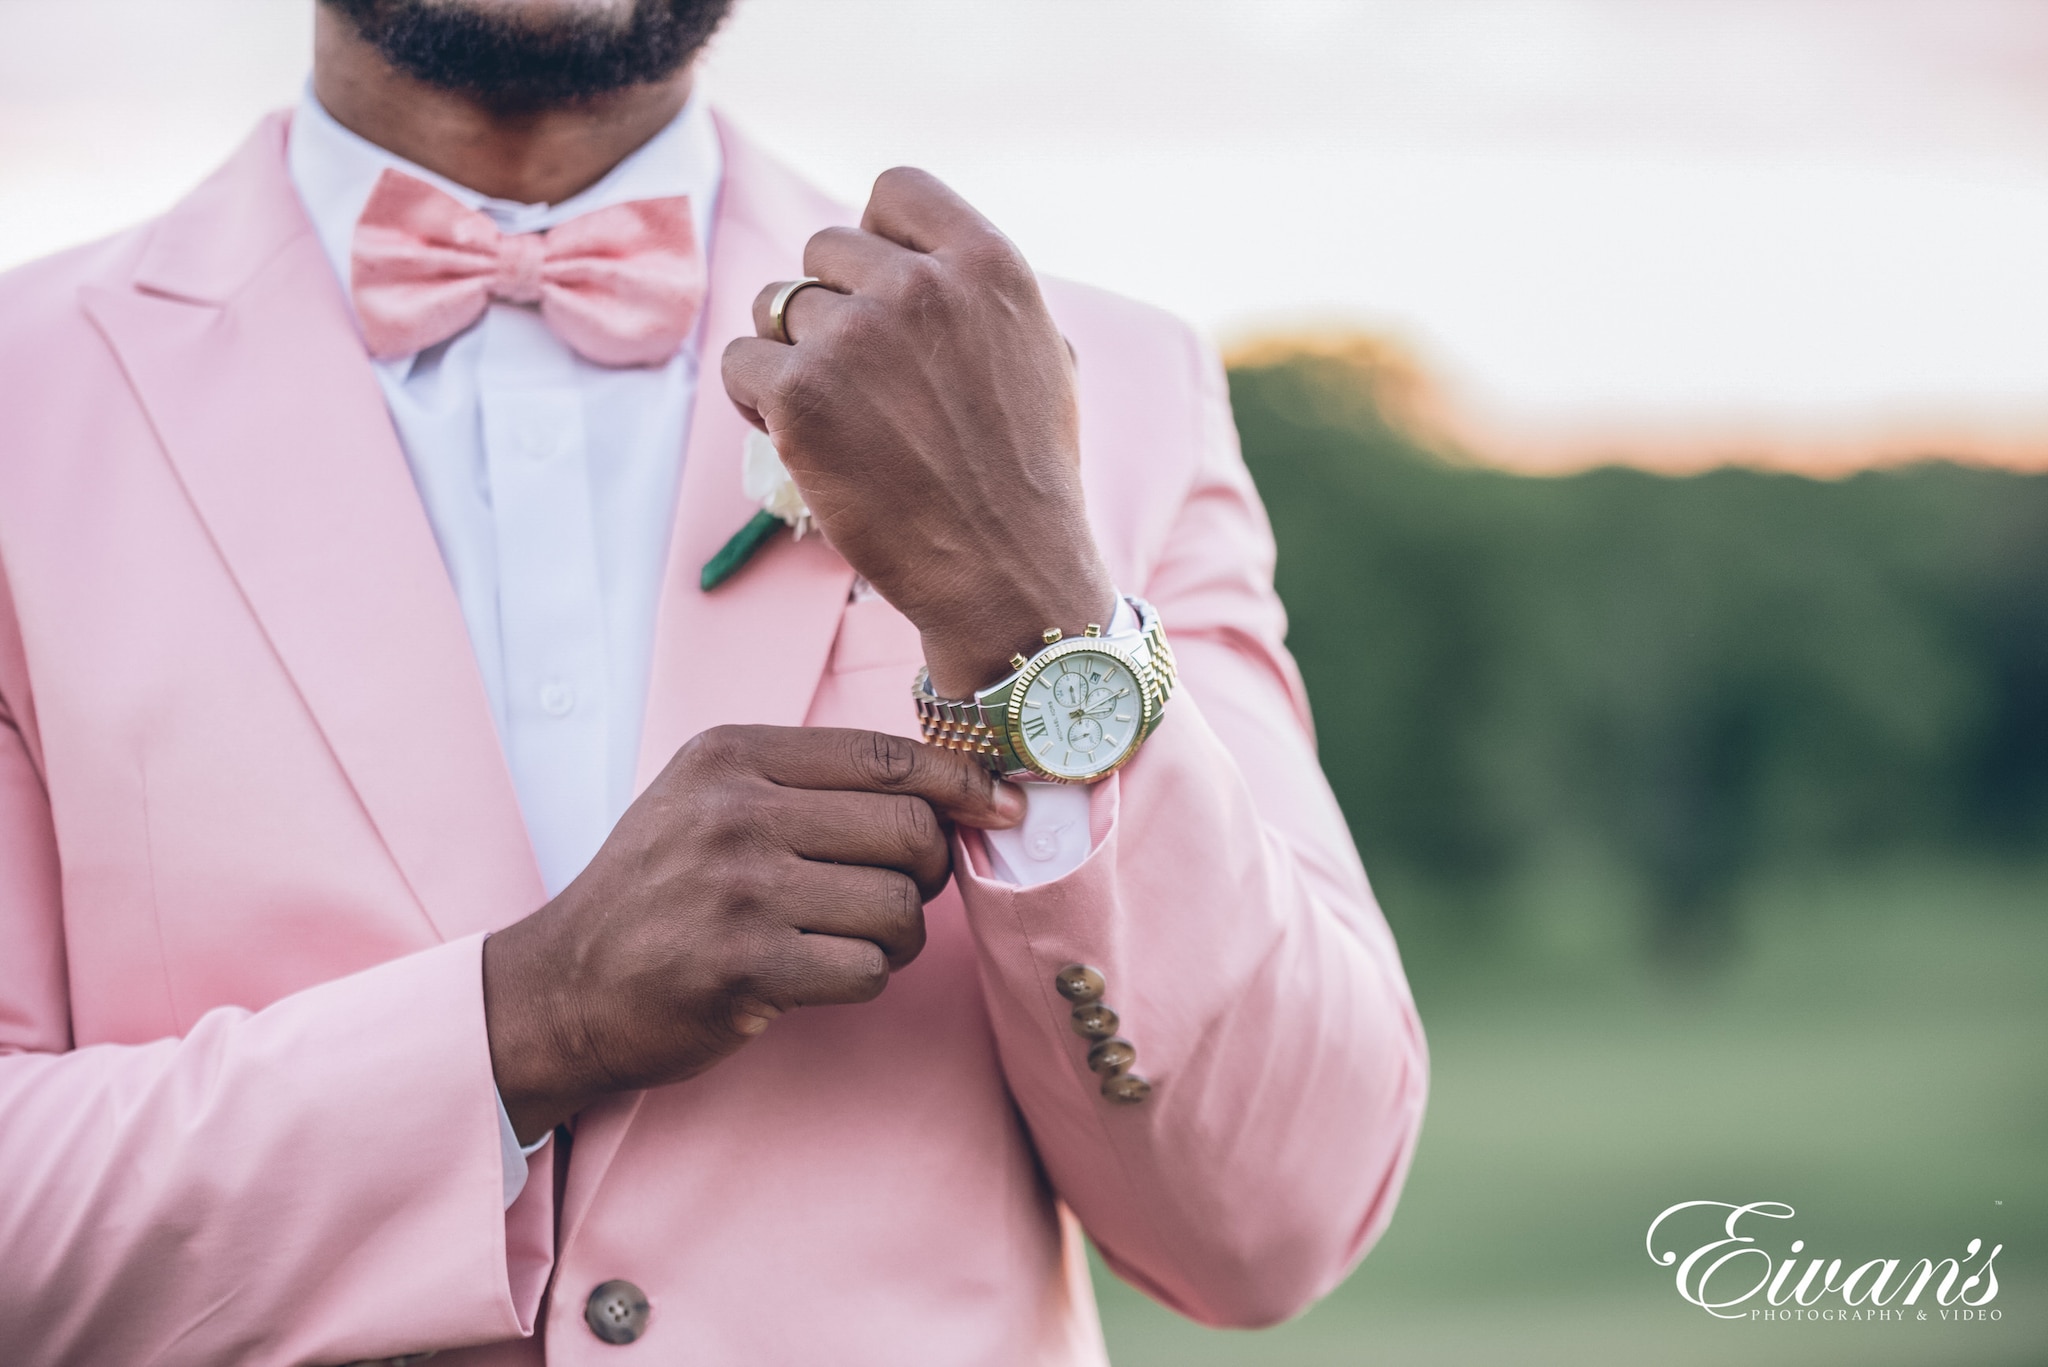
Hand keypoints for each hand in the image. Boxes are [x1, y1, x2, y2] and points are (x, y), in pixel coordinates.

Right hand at [482, 725, 1024, 1142]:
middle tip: (900, 890)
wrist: (564, 988)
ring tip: (849, 938)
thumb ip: (813, 784)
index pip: (884, 755)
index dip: (960, 781)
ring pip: (899, 904)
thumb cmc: (658, 893)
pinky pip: (869, 968)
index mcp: (730, 755)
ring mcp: (737, 890)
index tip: (999, 806)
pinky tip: (820, 974)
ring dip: (898, 933)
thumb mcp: (711, 802)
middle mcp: (733, 812)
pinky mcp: (744, 968)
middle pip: (908, 827)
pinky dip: (865, 977)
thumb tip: (956, 788)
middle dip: (929, 867)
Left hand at [722, 168, 1116, 696]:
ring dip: (791, 356)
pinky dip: (756, 402)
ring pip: (774, 307)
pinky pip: (739, 364)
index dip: (879, 238)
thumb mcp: (1043, 353)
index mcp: (988, 263)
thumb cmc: (1026, 476)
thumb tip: (924, 254)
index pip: (896, 190)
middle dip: (831, 308)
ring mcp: (855, 336)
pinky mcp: (800, 395)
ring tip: (837, 418)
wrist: (1007, 573)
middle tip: (860, 381)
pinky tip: (803, 442)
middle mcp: (919, 285)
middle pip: (824, 250)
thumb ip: (982, 294)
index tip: (883, 293)